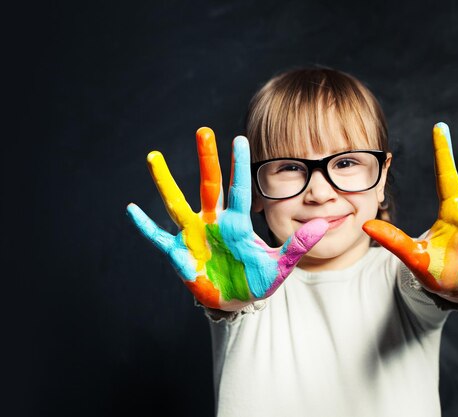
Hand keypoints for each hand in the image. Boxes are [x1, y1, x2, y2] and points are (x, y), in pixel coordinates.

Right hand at [127, 128, 327, 310]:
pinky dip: (146, 225)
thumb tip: (323, 224)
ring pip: (177, 204)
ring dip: (165, 181)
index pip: (238, 188)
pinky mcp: (179, 253)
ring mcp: (194, 236)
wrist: (236, 301)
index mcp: (237, 222)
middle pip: (208, 186)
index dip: (239, 165)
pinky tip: (132, 209)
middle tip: (204, 130)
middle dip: (207, 160)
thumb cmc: (257, 280)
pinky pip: (159, 237)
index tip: (239, 138)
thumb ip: (298, 245)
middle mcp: (213, 222)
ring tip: (154, 156)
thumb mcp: (279, 265)